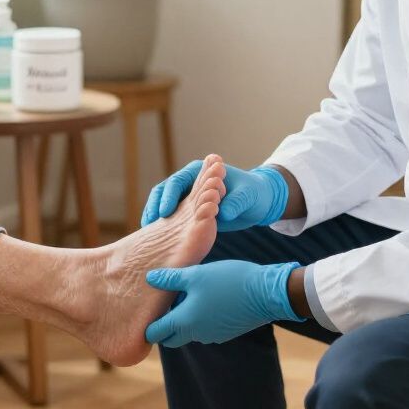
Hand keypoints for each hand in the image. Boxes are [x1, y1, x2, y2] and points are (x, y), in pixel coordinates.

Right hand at [141, 160, 288, 232]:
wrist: (261, 200)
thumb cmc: (255, 194)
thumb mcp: (248, 198)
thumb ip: (235, 203)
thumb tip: (221, 212)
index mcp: (200, 172)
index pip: (176, 182)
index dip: (169, 197)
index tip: (165, 213)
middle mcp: (190, 182)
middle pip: (163, 192)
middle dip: (155, 207)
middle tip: (148, 225)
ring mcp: (188, 196)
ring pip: (163, 203)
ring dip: (154, 216)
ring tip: (147, 232)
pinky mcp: (189, 210)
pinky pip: (170, 215)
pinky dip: (161, 224)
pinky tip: (156, 237)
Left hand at [144, 259, 304, 347]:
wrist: (267, 293)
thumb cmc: (228, 281)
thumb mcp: (196, 275)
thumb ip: (170, 279)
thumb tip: (150, 279)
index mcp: (184, 322)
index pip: (156, 334)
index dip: (148, 325)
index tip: (146, 312)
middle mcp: (196, 334)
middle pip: (171, 337)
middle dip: (165, 324)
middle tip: (166, 302)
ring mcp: (213, 335)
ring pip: (189, 331)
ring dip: (184, 319)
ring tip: (187, 294)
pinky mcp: (227, 332)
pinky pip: (205, 328)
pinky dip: (200, 318)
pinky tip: (207, 298)